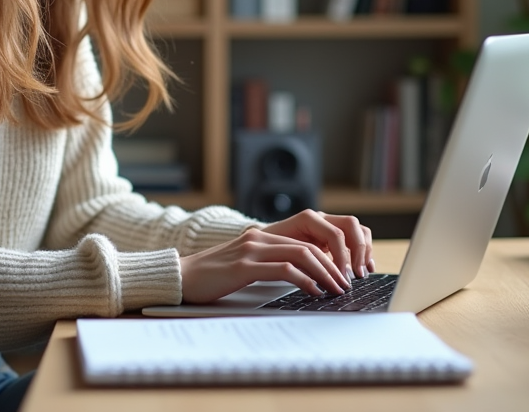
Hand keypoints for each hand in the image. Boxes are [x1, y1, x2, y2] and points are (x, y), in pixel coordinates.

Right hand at [178, 210, 368, 303]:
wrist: (182, 277)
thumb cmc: (213, 277)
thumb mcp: (246, 265)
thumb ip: (269, 264)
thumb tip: (302, 278)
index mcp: (262, 236)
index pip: (306, 240)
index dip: (329, 257)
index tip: (341, 274)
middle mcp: (259, 238)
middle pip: (310, 246)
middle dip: (334, 266)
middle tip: (346, 284)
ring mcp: (252, 250)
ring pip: (302, 255)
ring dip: (325, 274)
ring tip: (336, 289)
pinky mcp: (245, 266)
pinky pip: (284, 269)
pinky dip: (305, 280)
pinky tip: (313, 291)